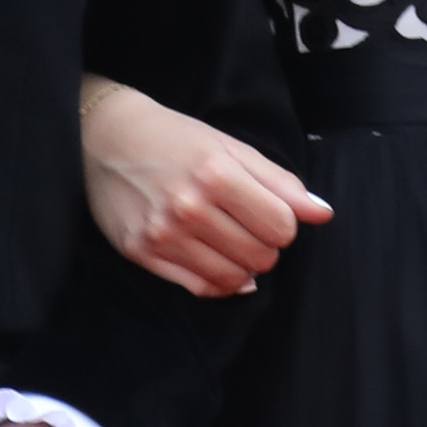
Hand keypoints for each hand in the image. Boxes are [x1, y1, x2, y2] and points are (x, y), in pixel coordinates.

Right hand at [80, 73, 330, 299]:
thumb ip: (279, 182)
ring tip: (230, 241)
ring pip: (234, 278)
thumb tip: (322, 213)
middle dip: (264, 245)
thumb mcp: (230, 148)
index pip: (282, 227)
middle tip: (247, 225)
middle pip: (261, 256)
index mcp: (216, 174)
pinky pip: (200, 287)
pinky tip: (217, 260)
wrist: (104, 139)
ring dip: (243, 265)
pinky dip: (219, 281)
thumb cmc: (173, 139)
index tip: (269, 211)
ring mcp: (163, 234)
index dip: (284, 223)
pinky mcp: (142, 253)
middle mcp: (188, 208)